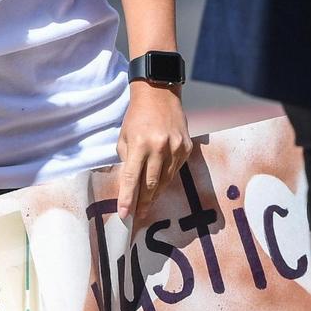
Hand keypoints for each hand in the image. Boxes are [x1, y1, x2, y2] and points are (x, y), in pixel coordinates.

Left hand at [115, 81, 191, 220]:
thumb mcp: (124, 138)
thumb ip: (126, 161)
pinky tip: (159, 187)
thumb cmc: (136, 117)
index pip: (131, 178)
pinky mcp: (186, 147)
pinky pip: (175, 171)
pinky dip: (166, 180)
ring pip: (164, 181)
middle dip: (143, 202)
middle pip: (150, 184)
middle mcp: (159, 147)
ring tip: (147, 205)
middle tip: (138, 215)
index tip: (124, 214)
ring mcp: (175, 148)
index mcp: (140, 144)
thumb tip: (128, 185)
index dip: (127, 199)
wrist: (159, 94)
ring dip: (155, 195)